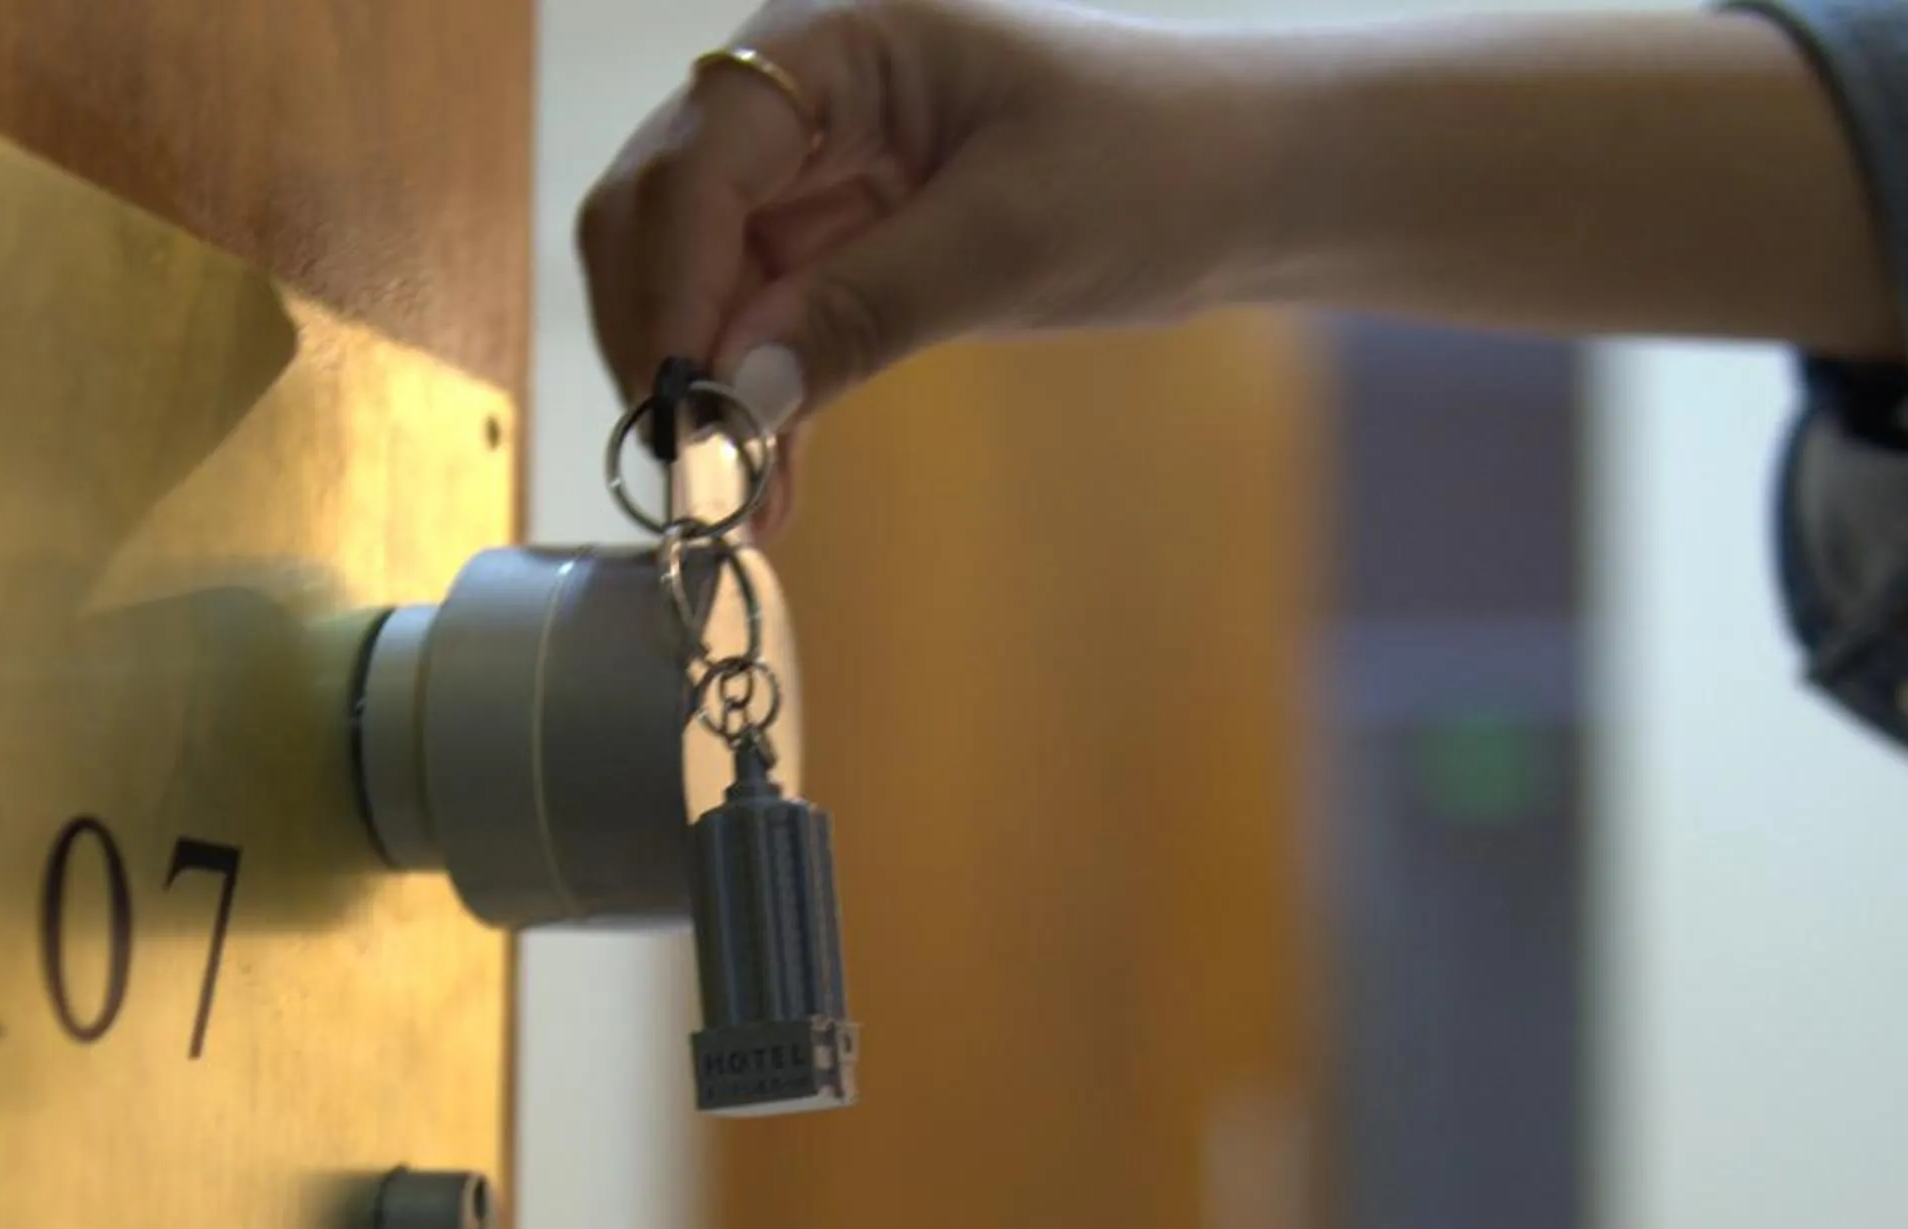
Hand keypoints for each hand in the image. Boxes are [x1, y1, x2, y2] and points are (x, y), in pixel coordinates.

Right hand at [576, 1, 1274, 431]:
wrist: (1248, 176)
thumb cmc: (1157, 162)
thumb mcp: (1013, 238)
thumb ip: (864, 308)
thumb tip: (736, 396)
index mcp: (834, 36)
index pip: (698, 161)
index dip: (672, 291)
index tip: (680, 412)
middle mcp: (798, 90)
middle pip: (659, 213)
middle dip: (661, 340)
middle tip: (690, 469)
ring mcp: (812, 165)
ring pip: (698, 280)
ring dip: (703, 389)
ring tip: (734, 504)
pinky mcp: (839, 237)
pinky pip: (761, 321)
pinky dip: (757, 401)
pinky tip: (771, 489)